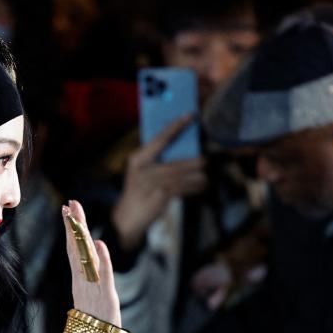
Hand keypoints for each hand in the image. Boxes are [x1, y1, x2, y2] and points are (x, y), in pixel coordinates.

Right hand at [63, 199, 119, 326]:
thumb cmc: (93, 329)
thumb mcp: (89, 305)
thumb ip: (85, 289)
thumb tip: (79, 279)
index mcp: (80, 281)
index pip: (74, 251)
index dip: (71, 231)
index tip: (68, 211)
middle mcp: (85, 282)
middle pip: (77, 249)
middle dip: (74, 225)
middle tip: (70, 204)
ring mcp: (94, 289)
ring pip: (87, 257)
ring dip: (83, 236)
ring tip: (78, 215)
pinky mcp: (107, 298)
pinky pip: (104, 276)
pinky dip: (102, 260)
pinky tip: (99, 244)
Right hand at [111, 115, 206, 250]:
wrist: (127, 216)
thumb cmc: (138, 190)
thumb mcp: (141, 171)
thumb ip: (156, 159)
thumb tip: (183, 147)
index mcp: (137, 158)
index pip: (160, 139)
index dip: (176, 126)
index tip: (190, 115)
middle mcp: (143, 169)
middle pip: (175, 162)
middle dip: (192, 162)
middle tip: (204, 160)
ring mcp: (151, 183)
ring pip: (182, 176)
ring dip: (196, 176)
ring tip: (204, 175)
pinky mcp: (160, 196)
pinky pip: (182, 188)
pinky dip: (194, 187)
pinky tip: (202, 185)